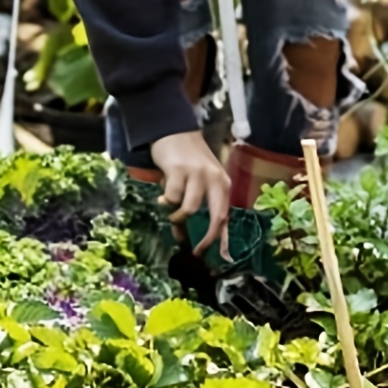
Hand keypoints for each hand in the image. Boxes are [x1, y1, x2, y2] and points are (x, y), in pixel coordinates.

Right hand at [149, 129, 230, 258]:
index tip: (217, 257)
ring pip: (190, 209)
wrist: (174, 130)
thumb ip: (200, 205)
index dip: (222, 239)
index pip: (225, 216)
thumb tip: (187, 237)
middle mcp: (215, 179)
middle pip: (217, 217)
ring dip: (178, 217)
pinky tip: (161, 197)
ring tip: (171, 212)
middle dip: (207, 238)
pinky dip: (165, 202)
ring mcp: (197, 174)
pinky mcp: (178, 170)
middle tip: (194, 249)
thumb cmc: (188, 160)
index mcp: (223, 183)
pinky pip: (172, 198)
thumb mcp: (200, 181)